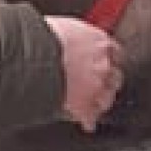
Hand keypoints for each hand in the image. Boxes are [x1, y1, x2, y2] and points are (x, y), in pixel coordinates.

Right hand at [46, 16, 122, 131]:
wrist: (35, 57)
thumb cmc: (44, 38)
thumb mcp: (64, 26)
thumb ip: (74, 35)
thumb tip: (67, 36)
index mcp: (99, 42)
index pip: (115, 51)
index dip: (108, 58)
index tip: (105, 61)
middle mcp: (102, 65)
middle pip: (115, 76)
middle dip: (108, 81)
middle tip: (100, 83)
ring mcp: (95, 88)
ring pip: (107, 98)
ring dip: (101, 101)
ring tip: (96, 105)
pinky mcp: (84, 107)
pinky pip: (91, 118)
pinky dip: (88, 121)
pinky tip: (86, 123)